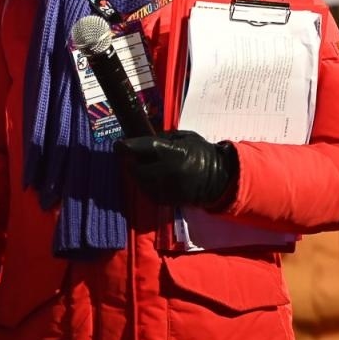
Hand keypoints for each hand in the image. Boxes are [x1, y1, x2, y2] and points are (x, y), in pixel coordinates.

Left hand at [119, 130, 239, 207]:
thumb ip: (164, 138)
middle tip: (134, 158)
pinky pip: (149, 194)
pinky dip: (147, 186)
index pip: (143, 148)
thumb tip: (143, 140)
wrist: (220, 179)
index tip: (118, 144)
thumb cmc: (202, 153)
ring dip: (139, 176)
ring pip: (141, 183)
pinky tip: (153, 180)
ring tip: (145, 168)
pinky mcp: (168, 201)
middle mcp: (168, 172)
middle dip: (132, 163)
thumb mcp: (185, 138)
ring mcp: (168, 189)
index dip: (126, 146)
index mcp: (173, 152)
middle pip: (137, 169)